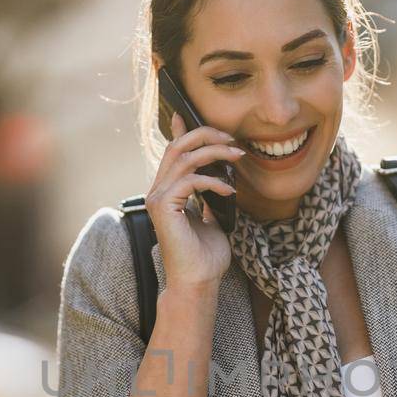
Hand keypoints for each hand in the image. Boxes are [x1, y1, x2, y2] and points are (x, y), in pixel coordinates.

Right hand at [144, 112, 241, 289]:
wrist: (199, 282)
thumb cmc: (206, 257)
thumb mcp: (212, 219)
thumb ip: (209, 197)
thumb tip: (219, 180)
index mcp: (167, 191)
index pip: (173, 151)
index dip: (181, 129)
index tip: (189, 114)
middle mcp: (158, 191)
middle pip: (178, 146)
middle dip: (206, 135)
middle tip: (233, 140)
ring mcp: (158, 198)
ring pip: (185, 157)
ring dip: (215, 152)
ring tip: (238, 157)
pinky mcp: (164, 207)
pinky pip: (190, 179)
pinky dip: (214, 180)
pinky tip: (230, 190)